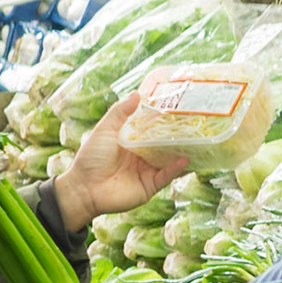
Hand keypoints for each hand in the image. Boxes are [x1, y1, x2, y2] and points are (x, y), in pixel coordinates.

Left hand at [54, 93, 187, 230]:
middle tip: (193, 124)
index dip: (163, 120)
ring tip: (196, 141)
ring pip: (169, 160)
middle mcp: (142, 156)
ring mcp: (147, 171)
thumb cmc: (90, 158)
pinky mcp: (150, 186)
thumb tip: (137, 93)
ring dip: (181, 152)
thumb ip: (120, 113)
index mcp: (131, 142)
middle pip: (164, 144)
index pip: (152, 129)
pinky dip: (176, 168)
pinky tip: (184, 159)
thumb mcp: (104, 130)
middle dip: (177, 136)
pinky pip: (166, 176)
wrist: (84, 189)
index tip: (177, 108)